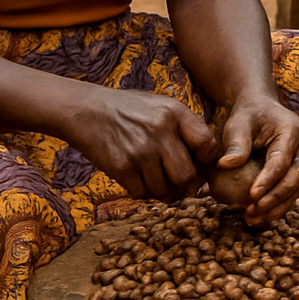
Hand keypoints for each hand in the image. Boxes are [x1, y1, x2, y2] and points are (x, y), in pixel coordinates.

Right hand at [71, 88, 218, 200]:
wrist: (88, 110)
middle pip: (187, 175)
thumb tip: (210, 159)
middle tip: (181, 181)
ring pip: (165, 189)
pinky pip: (142, 193)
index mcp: (174, 113)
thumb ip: (186, 127)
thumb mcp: (162, 106)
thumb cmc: (131, 110)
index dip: (208, 160)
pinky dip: (143, 191)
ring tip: (157, 177)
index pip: (206, 144)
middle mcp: (160, 132)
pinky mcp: (121, 167)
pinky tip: (140, 178)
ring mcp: (140, 151)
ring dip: (163, 190)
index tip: (202, 164)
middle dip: (186, 183)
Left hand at [216, 92, 298, 226]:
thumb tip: (226, 165)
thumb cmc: (247, 114)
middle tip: (251, 212)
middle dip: (274, 199)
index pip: (281, 161)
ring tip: (254, 219)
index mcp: (291, 131)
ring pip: (297, 190)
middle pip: (294, 179)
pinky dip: (278, 205)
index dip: (268, 180)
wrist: (259, 108)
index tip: (252, 196)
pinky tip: (260, 216)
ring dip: (278, 207)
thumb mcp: (238, 123)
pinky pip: (292, 192)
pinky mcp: (295, 171)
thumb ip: (236, 143)